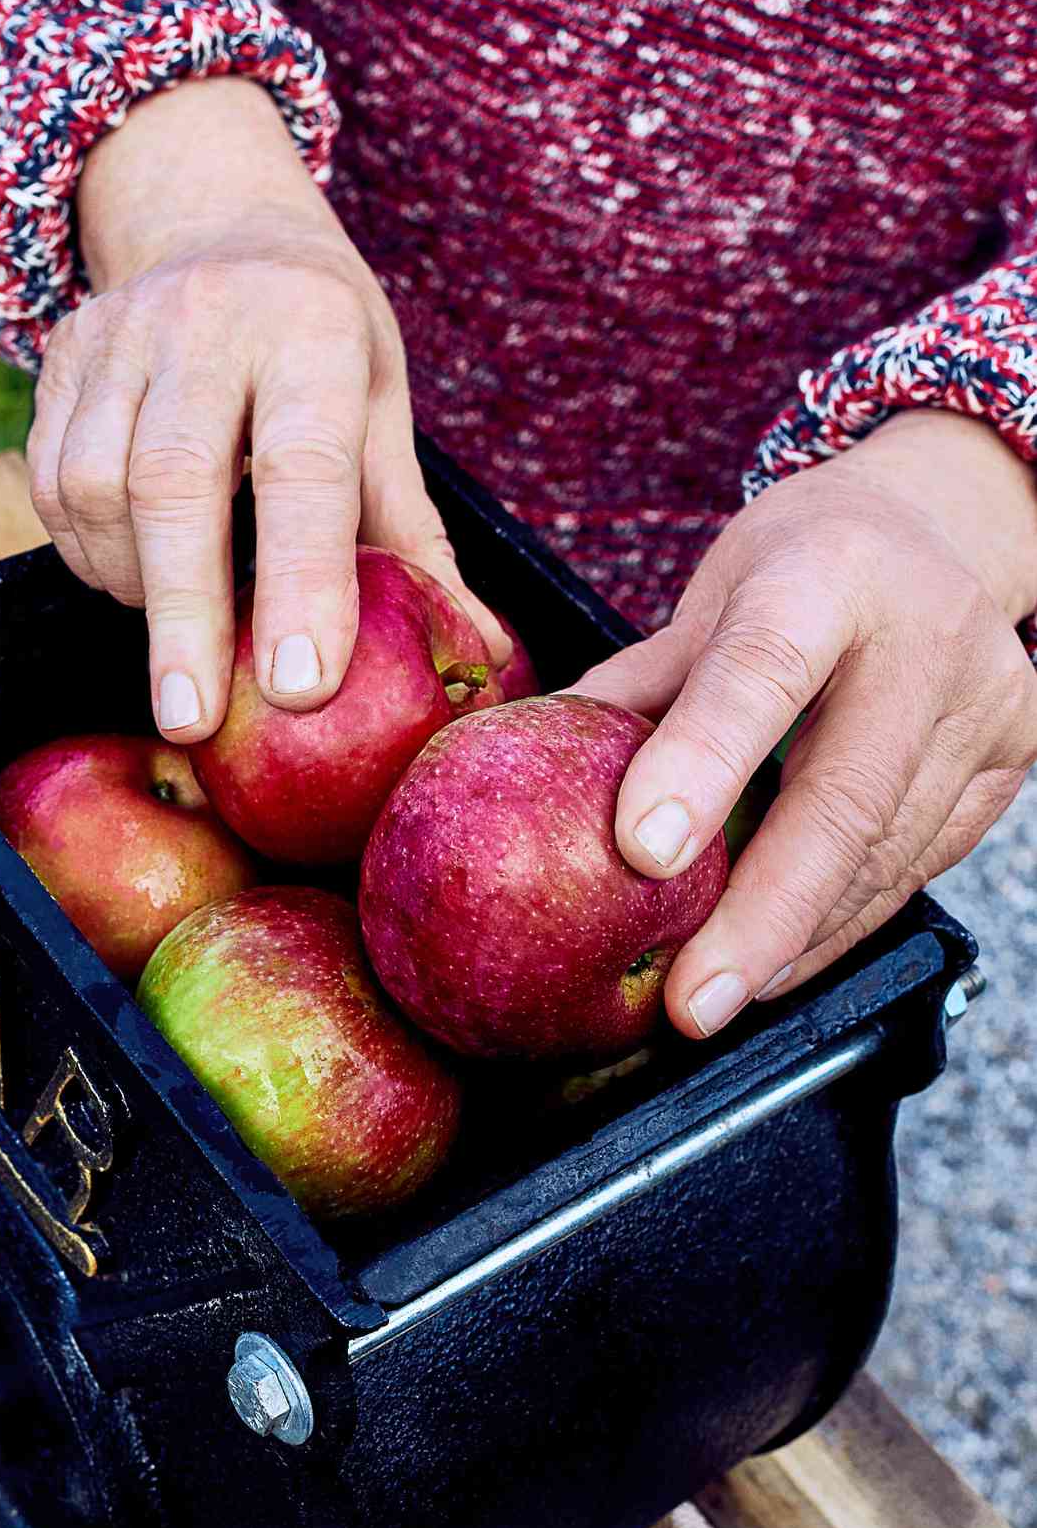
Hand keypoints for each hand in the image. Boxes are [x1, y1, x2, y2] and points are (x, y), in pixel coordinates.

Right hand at [27, 77, 505, 740]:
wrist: (220, 227)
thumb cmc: (318, 344)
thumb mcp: (379, 412)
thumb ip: (409, 532)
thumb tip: (481, 647)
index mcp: (311, 329)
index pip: (304, 466)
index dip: (301, 579)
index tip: (299, 685)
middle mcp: (208, 317)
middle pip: (175, 482)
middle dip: (186, 614)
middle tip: (194, 719)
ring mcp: (121, 331)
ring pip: (98, 488)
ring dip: (134, 584)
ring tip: (179, 625)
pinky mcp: (60, 354)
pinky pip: (52, 485)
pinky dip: (89, 554)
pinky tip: (133, 571)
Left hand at [573, 410, 1036, 1037]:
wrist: (939, 526)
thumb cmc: (800, 563)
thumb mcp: (710, 593)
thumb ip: (640, 686)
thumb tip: (538, 774)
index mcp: (825, 570)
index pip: (760, 673)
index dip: (701, 764)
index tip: (640, 853)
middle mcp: (925, 632)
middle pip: (845, 796)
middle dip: (763, 914)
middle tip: (691, 1001)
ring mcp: (986, 700)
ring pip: (888, 852)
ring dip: (798, 939)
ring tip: (719, 994)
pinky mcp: (1014, 759)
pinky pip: (921, 867)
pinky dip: (844, 924)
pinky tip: (784, 962)